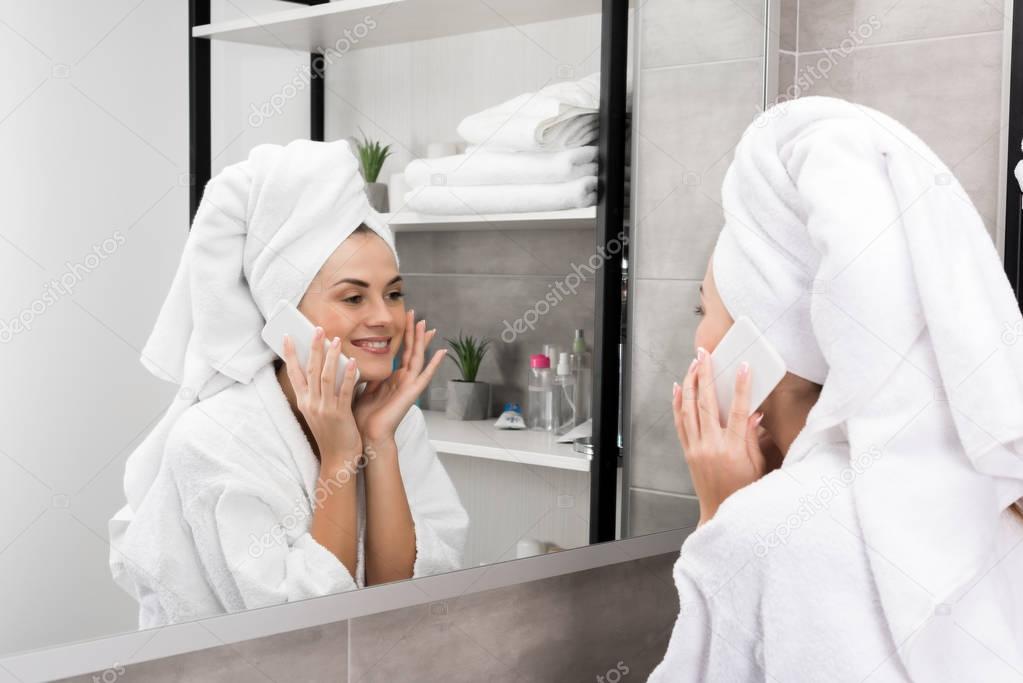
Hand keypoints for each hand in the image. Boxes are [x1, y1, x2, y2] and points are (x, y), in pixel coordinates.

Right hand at [282, 327, 361, 468]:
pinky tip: (353, 362)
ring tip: (335, 340)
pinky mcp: (339, 414)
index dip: (291, 355)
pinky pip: (344, 390)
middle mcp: (310, 404)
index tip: (289, 337)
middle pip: (310, 370)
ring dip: (331, 357)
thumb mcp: (319, 411)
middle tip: (317, 329)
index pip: (294, 374)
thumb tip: (326, 368)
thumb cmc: (331, 433)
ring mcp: (324, 409)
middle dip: (313, 348)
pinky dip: (348, 375)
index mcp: (304, 402)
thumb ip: (320, 392)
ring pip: (326, 377)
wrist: (338, 459)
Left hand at [353, 309, 446, 442]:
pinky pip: (425, 376)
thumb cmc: (363, 416)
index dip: (404, 336)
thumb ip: (367, 372)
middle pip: (411, 351)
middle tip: (416, 314)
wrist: (368, 434)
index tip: (406, 319)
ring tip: (426, 325)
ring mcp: (410, 386)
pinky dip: (435, 364)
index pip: (401, 352)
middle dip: (413, 332)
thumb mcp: (363, 387)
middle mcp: (403, 380)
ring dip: (422, 341)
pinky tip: (442, 352)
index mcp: (392, 378)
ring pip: (418, 358)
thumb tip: (359, 356)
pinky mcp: (412, 394)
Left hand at [672, 347, 766, 524]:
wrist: (719, 513)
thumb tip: (753, 414)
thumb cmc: (743, 492)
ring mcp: (696, 448)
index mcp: (733, 449)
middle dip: (706, 375)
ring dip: (691, 384)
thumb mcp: (756, 466)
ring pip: (690, 409)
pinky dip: (678, 404)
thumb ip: (753, 438)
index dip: (742, 388)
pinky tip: (679, 388)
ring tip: (694, 365)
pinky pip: (680, 423)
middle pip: (707, 404)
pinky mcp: (688, 452)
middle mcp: (711, 446)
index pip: (738, 411)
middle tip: (706, 355)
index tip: (743, 368)